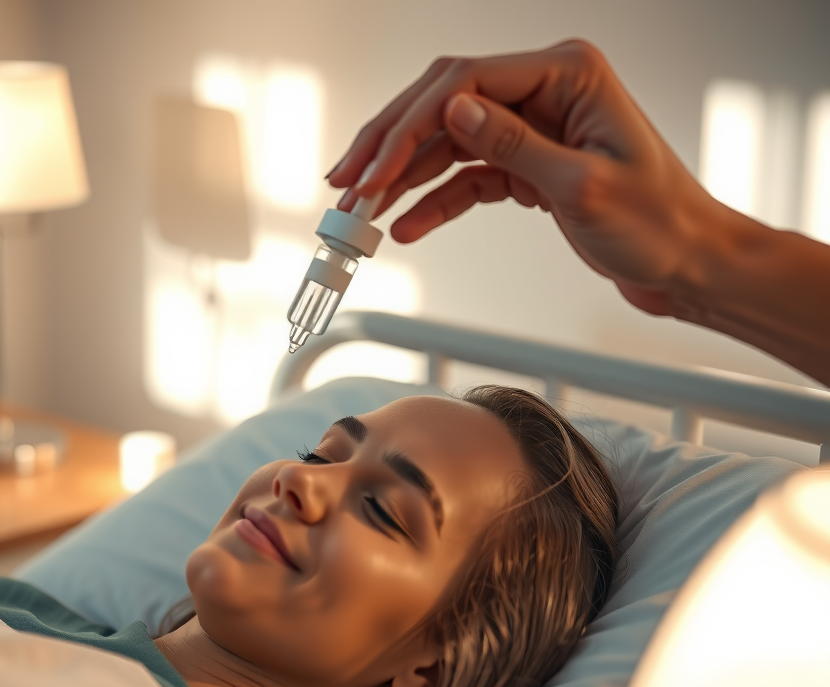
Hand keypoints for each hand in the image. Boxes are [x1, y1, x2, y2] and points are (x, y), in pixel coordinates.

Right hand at [328, 39, 731, 318]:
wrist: (689, 264)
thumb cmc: (659, 223)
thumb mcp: (584, 186)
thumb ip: (514, 144)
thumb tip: (451, 111)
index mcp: (567, 73)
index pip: (464, 82)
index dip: (409, 125)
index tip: (374, 169)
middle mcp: (544, 90)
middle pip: (442, 104)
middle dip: (390, 145)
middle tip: (347, 183)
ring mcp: (532, 126)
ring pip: (446, 141)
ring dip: (401, 176)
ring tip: (360, 211)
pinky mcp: (526, 164)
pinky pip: (465, 177)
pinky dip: (433, 202)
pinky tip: (404, 226)